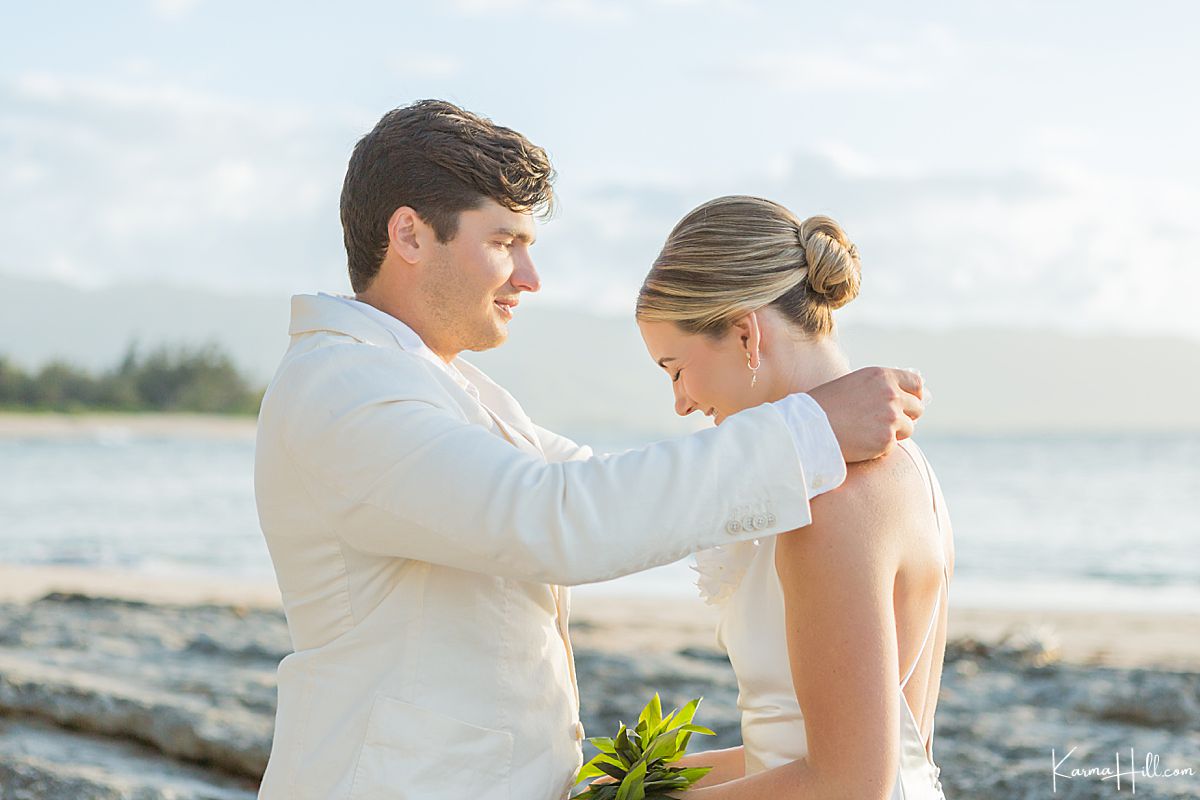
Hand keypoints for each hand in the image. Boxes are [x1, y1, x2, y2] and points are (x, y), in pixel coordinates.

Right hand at [807, 366, 924, 462]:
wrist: (808, 427)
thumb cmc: (827, 405)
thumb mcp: (856, 385)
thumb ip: (883, 388)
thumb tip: (921, 396)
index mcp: (882, 376)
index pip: (915, 383)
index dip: (914, 395)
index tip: (907, 404)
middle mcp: (891, 394)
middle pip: (917, 408)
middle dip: (905, 416)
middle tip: (882, 422)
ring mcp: (890, 417)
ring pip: (908, 429)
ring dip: (893, 433)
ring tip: (866, 432)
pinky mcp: (886, 440)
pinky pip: (893, 446)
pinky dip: (880, 448)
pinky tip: (860, 442)